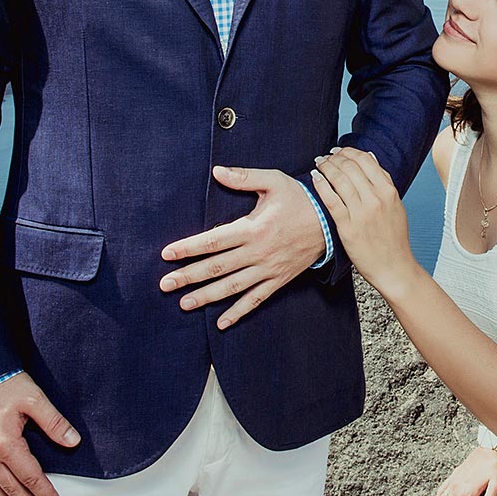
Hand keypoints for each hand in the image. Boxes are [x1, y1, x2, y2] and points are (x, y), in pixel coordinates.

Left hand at [160, 165, 326, 328]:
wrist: (332, 221)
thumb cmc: (300, 198)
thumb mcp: (273, 181)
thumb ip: (244, 177)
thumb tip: (217, 172)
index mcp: (253, 228)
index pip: (213, 240)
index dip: (188, 248)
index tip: (167, 254)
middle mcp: (258, 252)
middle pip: (217, 267)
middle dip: (188, 277)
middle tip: (164, 285)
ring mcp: (268, 269)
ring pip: (233, 287)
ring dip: (207, 297)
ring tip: (184, 304)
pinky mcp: (278, 279)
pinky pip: (256, 299)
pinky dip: (239, 312)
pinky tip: (222, 323)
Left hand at [309, 147, 415, 294]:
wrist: (393, 267)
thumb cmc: (394, 238)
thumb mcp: (396, 205)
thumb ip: (384, 181)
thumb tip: (370, 157)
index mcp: (389, 192)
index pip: (366, 160)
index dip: (349, 152)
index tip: (339, 151)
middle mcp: (376, 199)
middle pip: (350, 167)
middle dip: (335, 157)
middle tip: (326, 157)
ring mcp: (361, 213)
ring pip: (339, 180)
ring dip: (326, 167)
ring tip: (319, 164)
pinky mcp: (347, 227)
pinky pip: (331, 200)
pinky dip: (321, 185)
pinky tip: (315, 178)